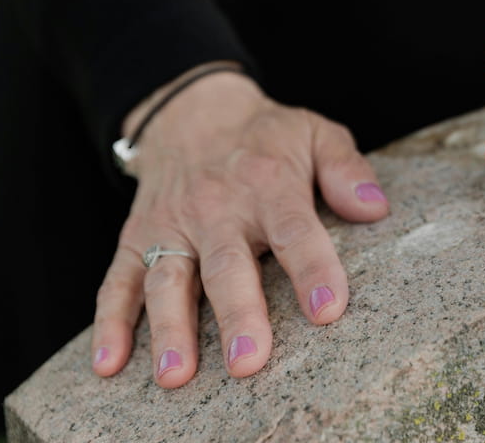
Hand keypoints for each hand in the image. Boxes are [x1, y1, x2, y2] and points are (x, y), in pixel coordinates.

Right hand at [90, 65, 389, 385]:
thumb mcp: (315, 133)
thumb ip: (345, 168)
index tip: (328, 309)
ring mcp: (172, 227)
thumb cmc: (265, 136)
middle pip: (227, 265)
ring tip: (176, 374)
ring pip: (169, 279)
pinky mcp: (137, 239)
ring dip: (170, 328)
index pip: (294, 229)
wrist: (190, 111)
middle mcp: (217, 208)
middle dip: (238, 313)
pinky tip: (109, 362)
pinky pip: (118, 281)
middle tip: (249, 359)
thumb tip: (375, 207)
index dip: (313, 268)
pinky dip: (110, 321)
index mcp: (269, 185)